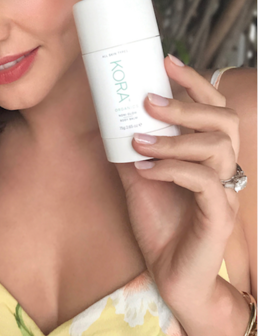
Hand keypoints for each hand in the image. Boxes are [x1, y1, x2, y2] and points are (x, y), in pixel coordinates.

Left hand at [114, 55, 240, 308]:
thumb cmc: (159, 225)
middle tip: (148, 101)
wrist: (170, 273)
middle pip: (223, 120)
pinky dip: (172, 169)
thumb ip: (130, 151)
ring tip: (139, 140)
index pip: (213, 108)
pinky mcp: (220, 216)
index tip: (166, 62)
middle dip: (185, 104)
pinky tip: (145, 170)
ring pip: (216, 147)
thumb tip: (109, 122)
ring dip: (173, 138)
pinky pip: (205, 182)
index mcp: (206, 155)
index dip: (195, 82)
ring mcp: (225, 191)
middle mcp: (222, 168)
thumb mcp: (138, 179)